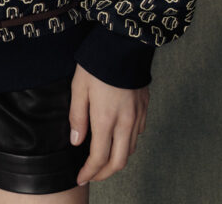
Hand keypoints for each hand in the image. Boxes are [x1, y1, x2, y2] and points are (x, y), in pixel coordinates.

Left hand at [68, 63, 148, 184]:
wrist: (123, 44)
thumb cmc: (97, 63)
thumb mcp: (79, 87)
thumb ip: (77, 116)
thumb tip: (77, 141)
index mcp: (106, 119)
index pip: (99, 158)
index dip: (89, 172)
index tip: (80, 177)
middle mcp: (125, 122)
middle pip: (119, 162)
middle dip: (105, 174)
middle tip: (92, 174)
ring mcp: (137, 115)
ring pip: (131, 150)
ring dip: (117, 160)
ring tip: (103, 160)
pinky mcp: (144, 107)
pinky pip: (138, 134)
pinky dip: (128, 143)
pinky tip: (119, 138)